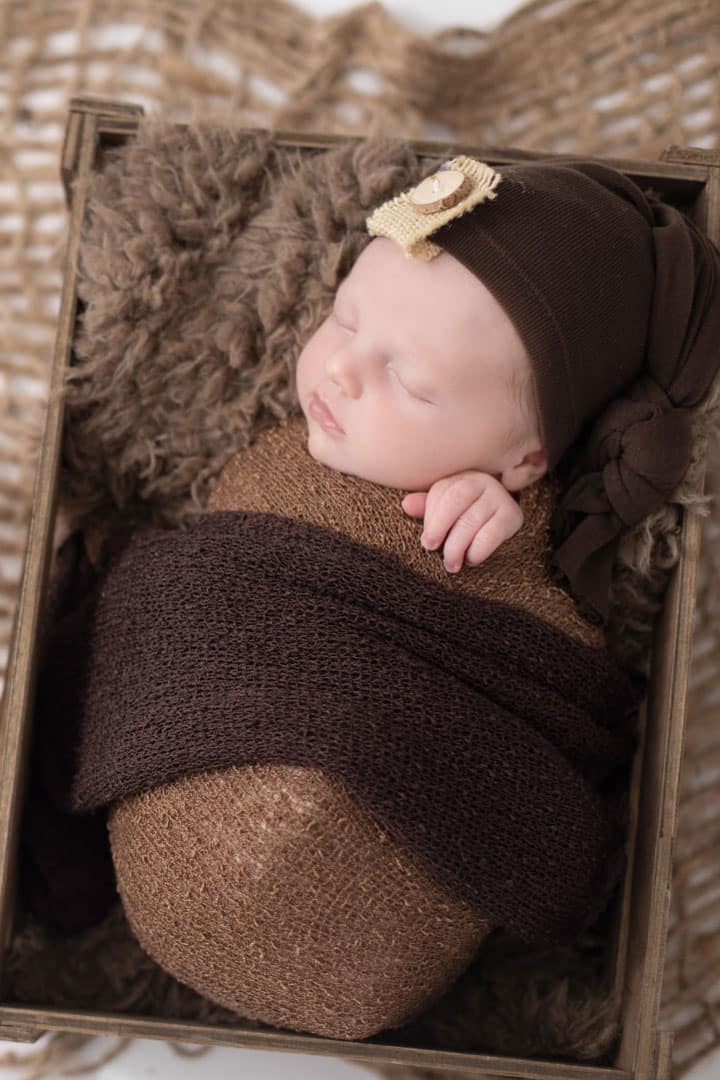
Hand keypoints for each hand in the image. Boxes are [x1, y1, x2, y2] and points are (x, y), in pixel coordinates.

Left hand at [401, 471, 523, 572]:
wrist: (504, 532)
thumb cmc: (467, 522)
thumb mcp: (446, 513)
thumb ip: (426, 509)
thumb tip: (406, 505)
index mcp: (462, 478)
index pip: (442, 491)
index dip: (430, 517)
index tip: (426, 542)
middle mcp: (483, 482)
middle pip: (456, 499)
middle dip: (439, 526)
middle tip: (431, 549)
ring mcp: (500, 497)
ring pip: (471, 519)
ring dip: (456, 546)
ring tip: (450, 564)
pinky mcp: (513, 516)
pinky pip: (491, 534)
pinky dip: (477, 550)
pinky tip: (471, 559)